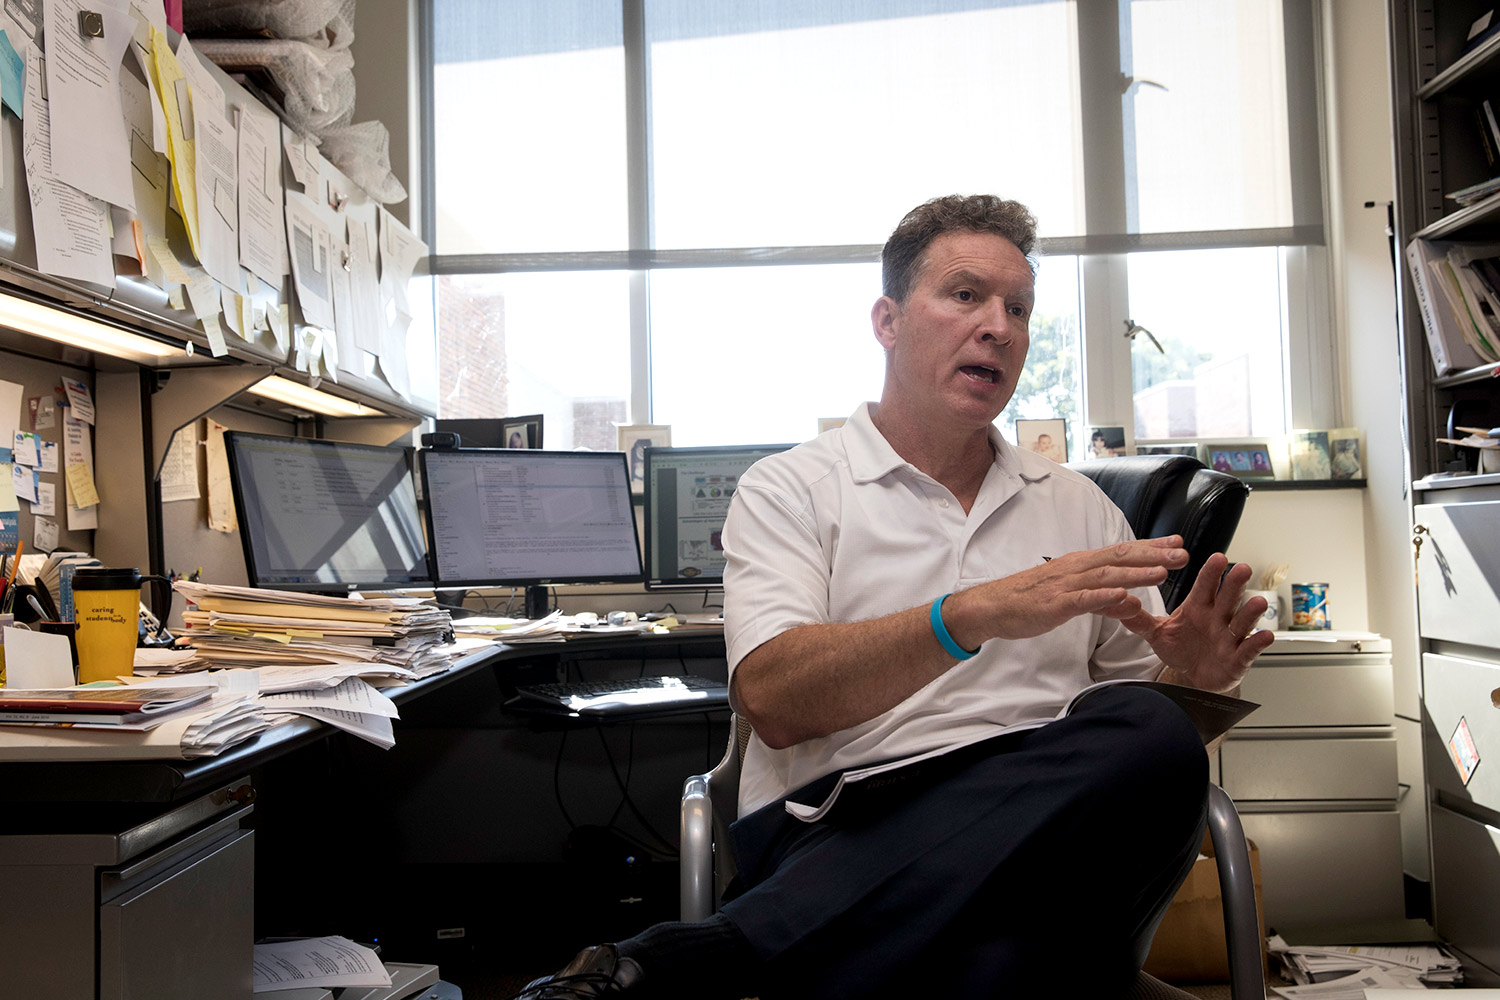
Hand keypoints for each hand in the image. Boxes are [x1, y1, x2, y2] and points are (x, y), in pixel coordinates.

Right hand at [949, 535, 1189, 646]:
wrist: (992, 607)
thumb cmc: (1029, 599)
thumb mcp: (1070, 596)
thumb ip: (1100, 598)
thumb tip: (1128, 600)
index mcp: (1080, 564)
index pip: (1121, 552)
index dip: (1151, 547)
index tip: (1178, 543)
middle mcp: (1076, 568)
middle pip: (1119, 557)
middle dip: (1153, 555)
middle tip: (1183, 553)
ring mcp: (1065, 585)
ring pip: (1106, 576)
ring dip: (1136, 572)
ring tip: (1163, 572)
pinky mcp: (1055, 604)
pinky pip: (1083, 600)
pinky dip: (1104, 597)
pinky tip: (1123, 596)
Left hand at [1119, 552, 1274, 691]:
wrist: (1193, 676)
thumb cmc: (1180, 648)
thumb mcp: (1156, 633)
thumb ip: (1139, 619)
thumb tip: (1116, 603)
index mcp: (1198, 607)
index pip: (1205, 586)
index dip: (1211, 573)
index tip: (1217, 558)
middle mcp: (1217, 618)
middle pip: (1227, 598)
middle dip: (1234, 584)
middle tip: (1241, 568)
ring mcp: (1229, 637)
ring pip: (1242, 622)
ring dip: (1250, 612)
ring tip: (1257, 602)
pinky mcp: (1238, 658)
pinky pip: (1249, 649)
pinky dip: (1257, 643)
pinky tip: (1265, 635)